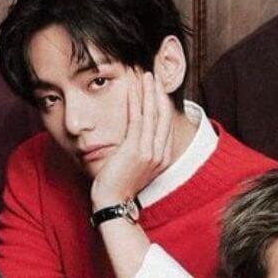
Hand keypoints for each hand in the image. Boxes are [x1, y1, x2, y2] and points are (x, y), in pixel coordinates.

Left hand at [90, 72, 173, 207]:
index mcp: (163, 157)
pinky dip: (136, 102)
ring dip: (149, 91)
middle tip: (153, 74)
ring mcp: (150, 152)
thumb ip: (139, 149)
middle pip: (163, 115)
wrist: (112, 203)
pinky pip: (138, 119)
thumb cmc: (118, 184)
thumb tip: (134, 134)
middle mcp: (161, 153)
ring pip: (152, 114)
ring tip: (145, 75)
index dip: (161, 102)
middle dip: (158, 92)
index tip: (155, 87)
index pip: (165, 123)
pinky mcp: (136, 150)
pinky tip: (133, 89)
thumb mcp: (134, 165)